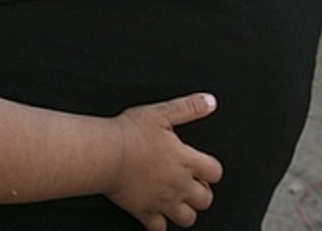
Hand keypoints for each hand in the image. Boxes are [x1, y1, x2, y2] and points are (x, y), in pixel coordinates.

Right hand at [104, 93, 222, 229]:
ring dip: (186, 211)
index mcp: (186, 161)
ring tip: (177, 199)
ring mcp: (162, 200)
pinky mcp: (144, 211)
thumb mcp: (162, 113)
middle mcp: (179, 184)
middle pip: (205, 200)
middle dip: (202, 193)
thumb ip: (189, 107)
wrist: (106, 154)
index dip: (211, 170)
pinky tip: (156, 213)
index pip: (215, 173)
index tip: (203, 166)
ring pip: (187, 219)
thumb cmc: (130, 133)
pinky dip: (160, 224)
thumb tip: (209, 102)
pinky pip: (159, 228)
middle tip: (191, 184)